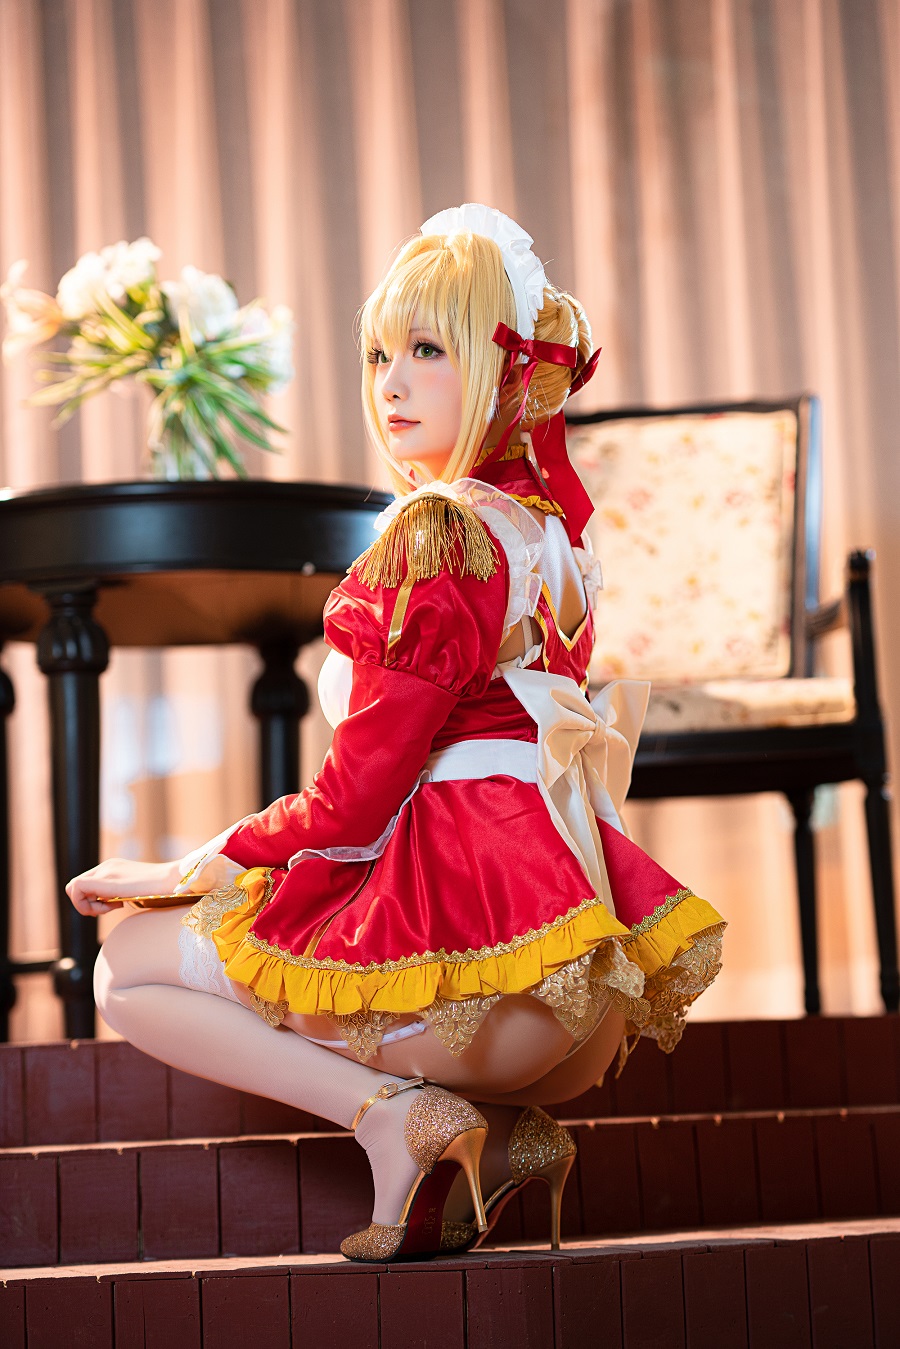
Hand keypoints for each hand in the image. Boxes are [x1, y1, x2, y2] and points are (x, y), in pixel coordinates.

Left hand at [66, 858, 181, 915]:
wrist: (172, 880)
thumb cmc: (162, 890)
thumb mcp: (137, 891)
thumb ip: (123, 894)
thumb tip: (116, 904)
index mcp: (114, 868)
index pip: (87, 884)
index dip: (92, 900)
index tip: (112, 906)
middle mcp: (106, 866)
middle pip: (75, 886)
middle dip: (86, 903)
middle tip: (108, 909)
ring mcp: (105, 870)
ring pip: (73, 888)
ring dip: (87, 905)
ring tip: (111, 908)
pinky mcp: (104, 879)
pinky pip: (77, 890)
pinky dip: (86, 905)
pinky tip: (110, 907)